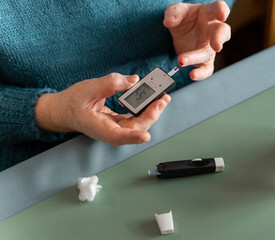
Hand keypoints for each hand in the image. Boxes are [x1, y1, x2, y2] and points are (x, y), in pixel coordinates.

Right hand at [35, 73, 170, 145]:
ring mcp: (116, 128)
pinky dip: (145, 109)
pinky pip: (136, 117)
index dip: (132, 137)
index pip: (117, 136)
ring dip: (152, 112)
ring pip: (138, 124)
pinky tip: (153, 100)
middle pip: (135, 128)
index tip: (145, 136)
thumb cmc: (73, 102)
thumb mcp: (88, 88)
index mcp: (98, 127)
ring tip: (163, 98)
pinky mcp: (120, 122)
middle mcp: (110, 131)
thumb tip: (133, 81)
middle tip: (162, 100)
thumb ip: (110, 84)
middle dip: (151, 115)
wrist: (65, 110)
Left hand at [163, 1, 230, 79]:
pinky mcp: (204, 60)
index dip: (222, 11)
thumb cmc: (184, 18)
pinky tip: (192, 75)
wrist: (181, 32)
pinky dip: (201, 74)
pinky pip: (206, 69)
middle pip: (222, 33)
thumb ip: (173, 14)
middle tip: (217, 46)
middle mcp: (212, 30)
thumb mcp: (176, 11)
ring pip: (208, 53)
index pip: (218, 8)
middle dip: (220, 39)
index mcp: (208, 13)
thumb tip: (169, 21)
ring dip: (196, 57)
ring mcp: (209, 46)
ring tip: (181, 60)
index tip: (222, 15)